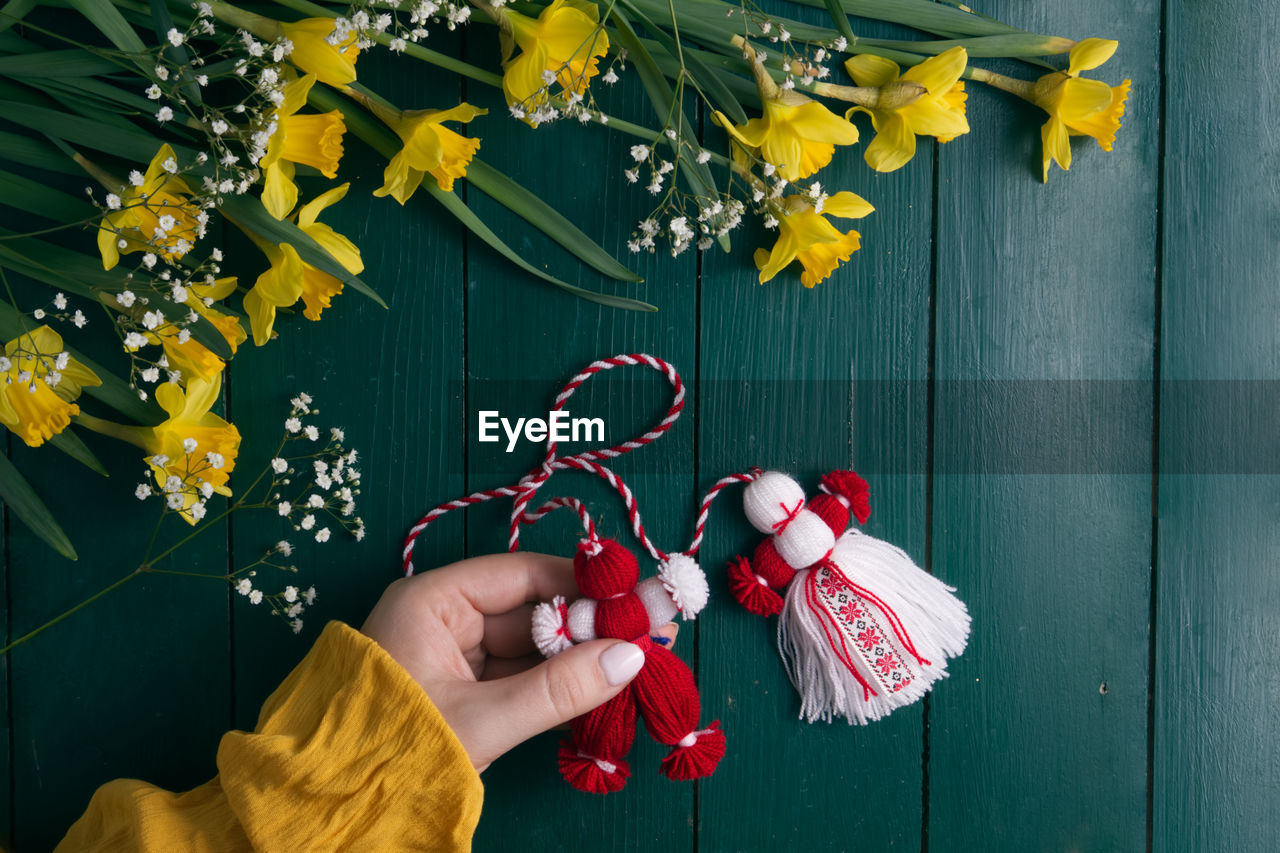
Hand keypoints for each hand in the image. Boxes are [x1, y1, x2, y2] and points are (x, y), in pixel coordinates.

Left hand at [361, 552, 676, 770]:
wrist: (334, 812)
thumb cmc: (394, 751)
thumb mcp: (481, 720)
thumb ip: (557, 689)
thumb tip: (631, 657)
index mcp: (431, 602)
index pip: (520, 575)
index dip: (580, 584)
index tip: (634, 594)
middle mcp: (441, 620)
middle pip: (529, 611)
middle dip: (589, 626)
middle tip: (652, 631)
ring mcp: (449, 658)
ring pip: (528, 648)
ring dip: (579, 658)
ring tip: (639, 661)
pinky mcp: (459, 693)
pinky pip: (518, 679)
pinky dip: (555, 686)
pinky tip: (601, 688)